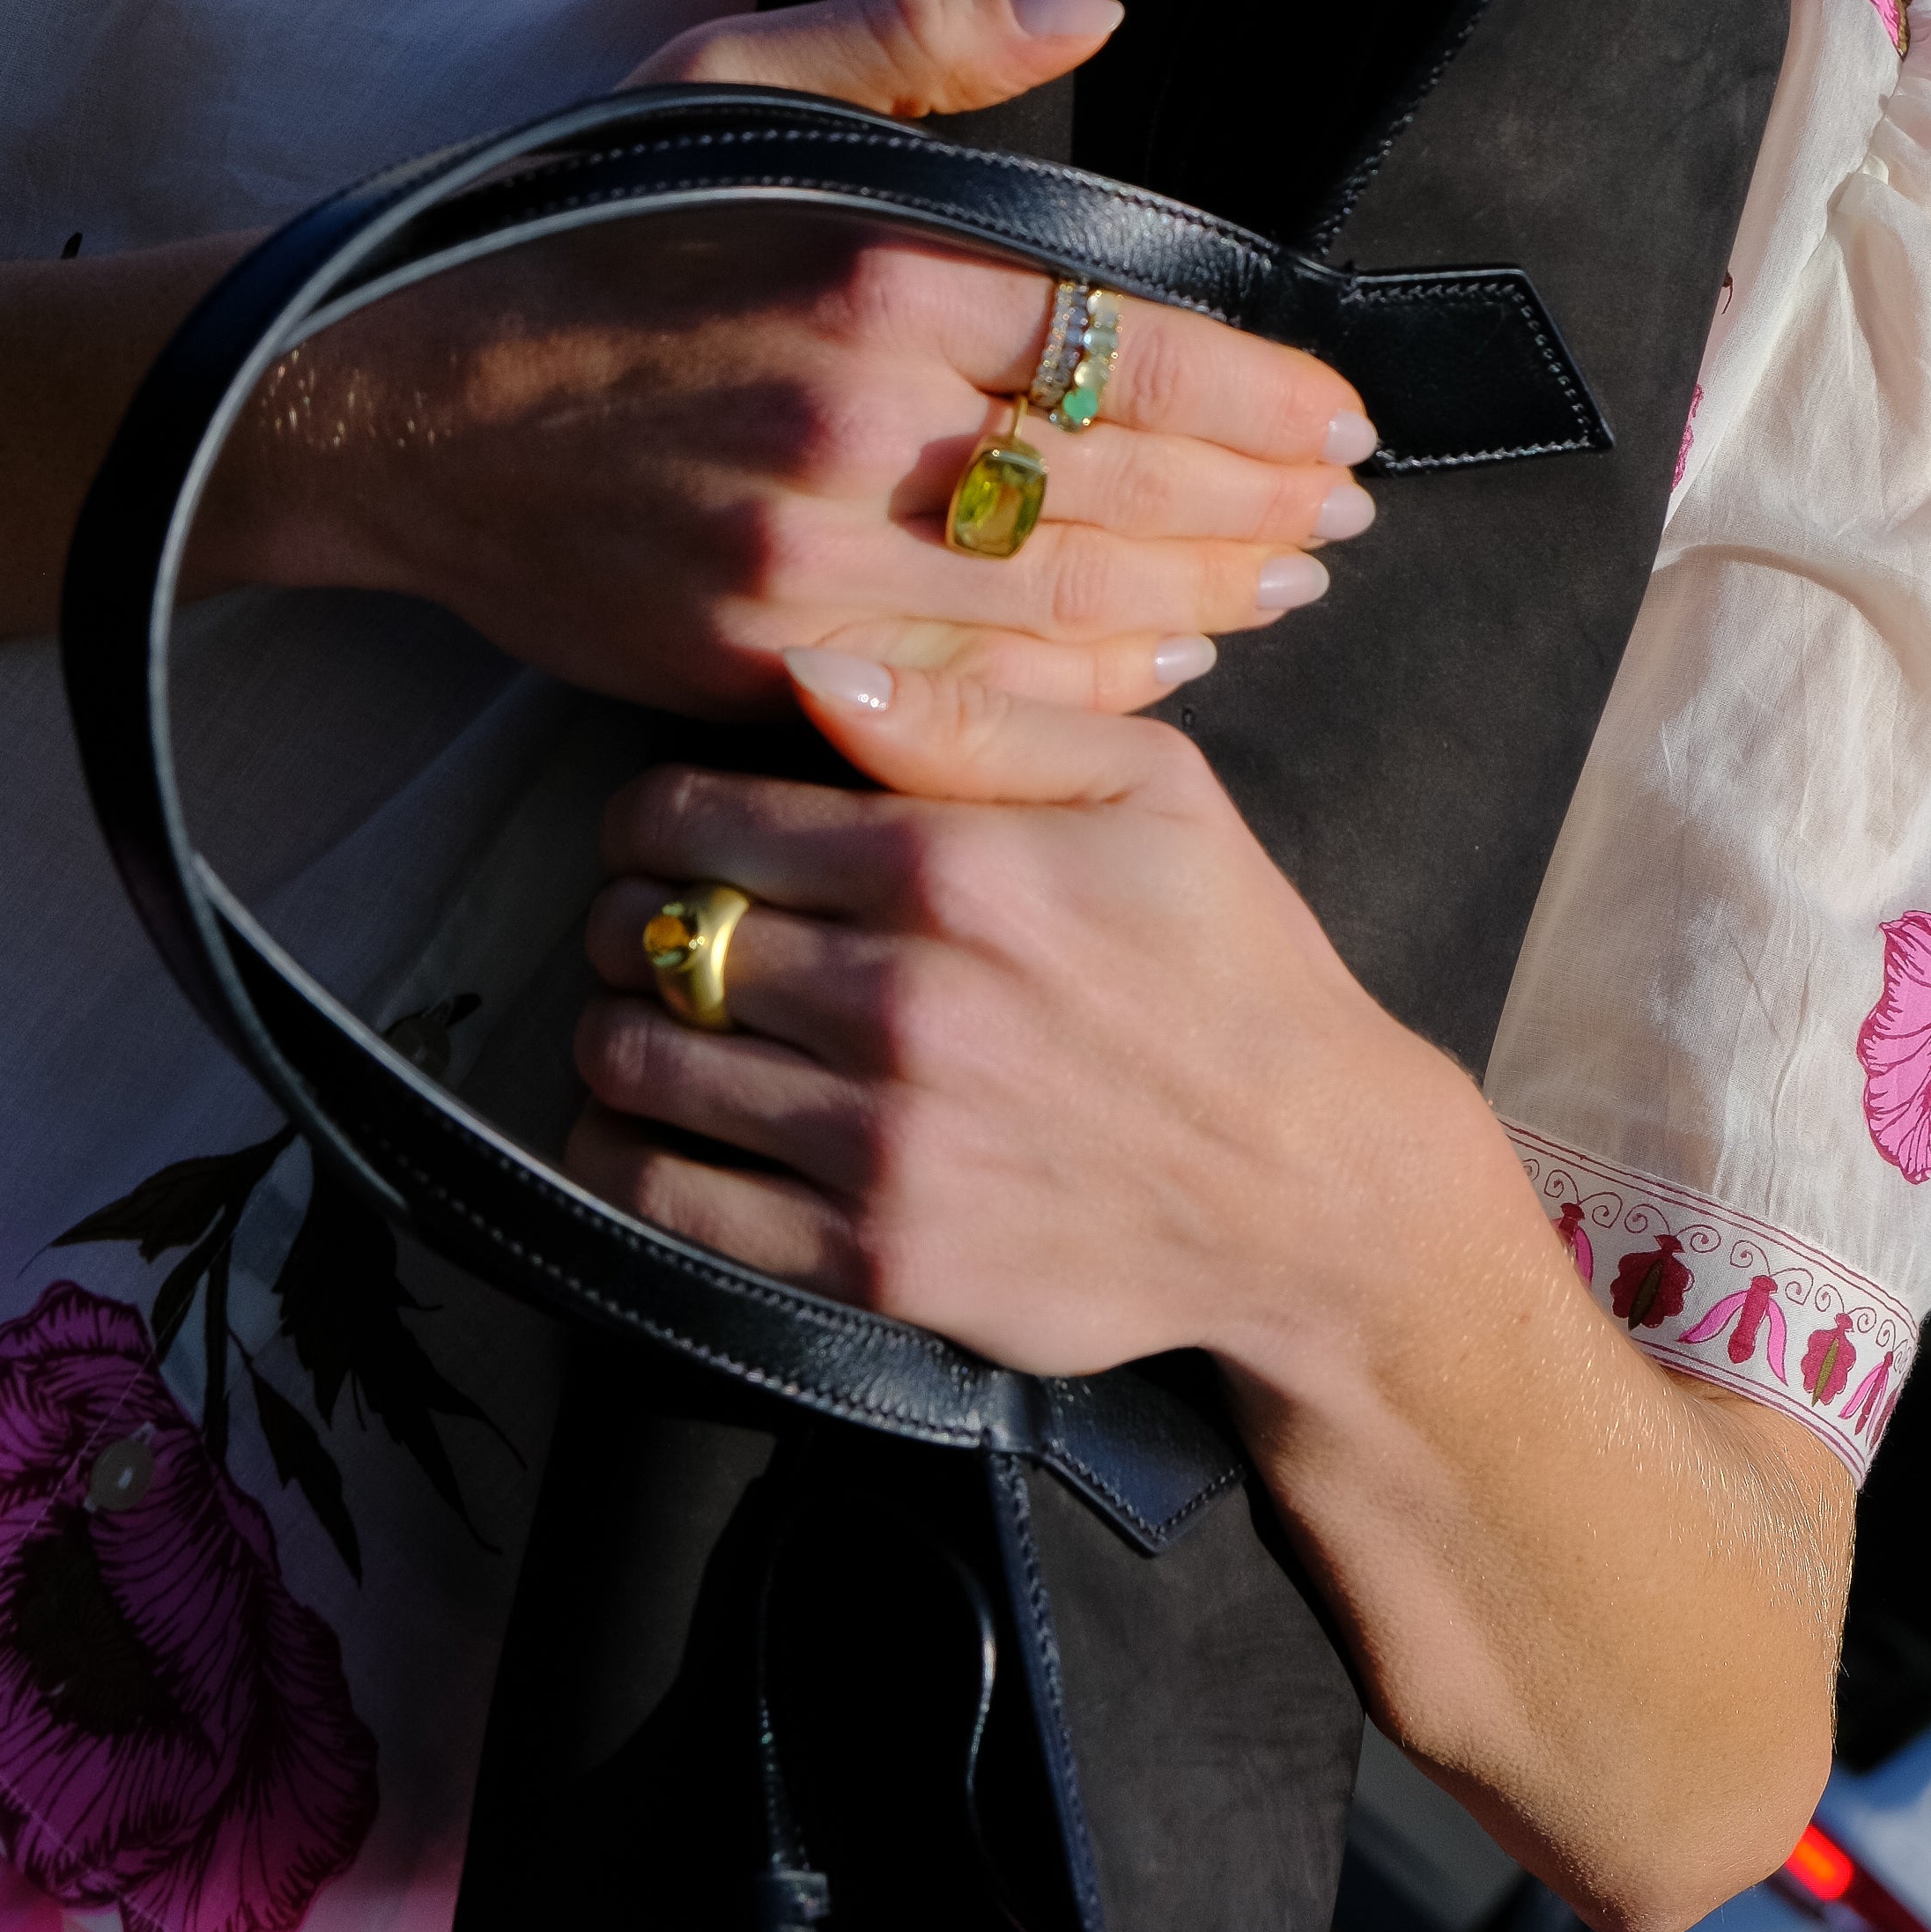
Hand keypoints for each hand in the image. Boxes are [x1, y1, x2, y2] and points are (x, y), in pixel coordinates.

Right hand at [205, 0, 1377, 717]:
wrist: (390, 399)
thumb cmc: (577, 228)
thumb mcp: (728, 78)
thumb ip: (923, 39)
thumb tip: (1098, 11)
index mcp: (869, 271)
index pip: (1132, 345)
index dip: (1263, 397)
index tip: (1343, 415)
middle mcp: (856, 426)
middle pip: (1128, 486)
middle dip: (1265, 506)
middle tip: (1349, 510)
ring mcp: (811, 563)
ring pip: (1071, 600)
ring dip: (1208, 594)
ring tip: (1289, 579)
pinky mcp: (764, 660)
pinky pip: (977, 694)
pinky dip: (1088, 684)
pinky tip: (1163, 659)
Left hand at [570, 649, 1858, 1931]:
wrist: (1311, 1195)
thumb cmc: (1230, 967)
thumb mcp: (1149, 789)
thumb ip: (972, 720)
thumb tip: (814, 669)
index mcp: (951, 867)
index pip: (696, 818)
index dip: (649, 815)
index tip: (657, 829)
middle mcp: (900, 1001)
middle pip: (656, 933)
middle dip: (629, 917)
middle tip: (648, 923)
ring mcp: (882, 1141)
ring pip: (640, 1062)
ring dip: (619, 1030)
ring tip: (650, 1019)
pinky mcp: (877, 1262)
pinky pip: (666, 1202)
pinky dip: (625, 1157)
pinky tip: (650, 1128)